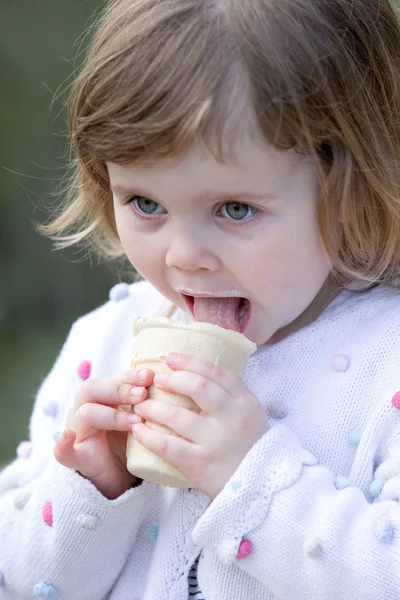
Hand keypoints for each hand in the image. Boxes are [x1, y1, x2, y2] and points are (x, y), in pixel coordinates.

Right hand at [54, 368, 153, 498]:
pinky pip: (62, 450)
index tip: (150, 376)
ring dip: (112, 415)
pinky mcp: (75, 457)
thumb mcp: (138, 417)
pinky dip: (63, 442)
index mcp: (100, 398)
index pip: (111, 379)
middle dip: (119, 389)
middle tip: (142, 394)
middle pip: (92, 388)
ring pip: (85, 413)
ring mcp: (77, 432)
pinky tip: (69, 436)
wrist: (119, 478)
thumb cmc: (129, 441)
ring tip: (136, 421)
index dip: (129, 376)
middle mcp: (84, 410)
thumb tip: (168, 381)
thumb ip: (146, 402)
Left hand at [130, 353, 268, 498]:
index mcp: (245, 402)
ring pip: (177, 416)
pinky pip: (168, 446)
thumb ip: (230, 398)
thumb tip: (196, 375)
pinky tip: (138, 430)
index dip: (190, 362)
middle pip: (198, 387)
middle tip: (157, 380)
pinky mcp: (200, 463)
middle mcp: (232, 418)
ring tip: (141, 405)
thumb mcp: (250, 417)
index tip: (171, 358)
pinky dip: (149, 436)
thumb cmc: (251, 449)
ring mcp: (216, 441)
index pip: (217, 373)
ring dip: (154, 407)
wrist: (261, 489)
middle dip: (173, 379)